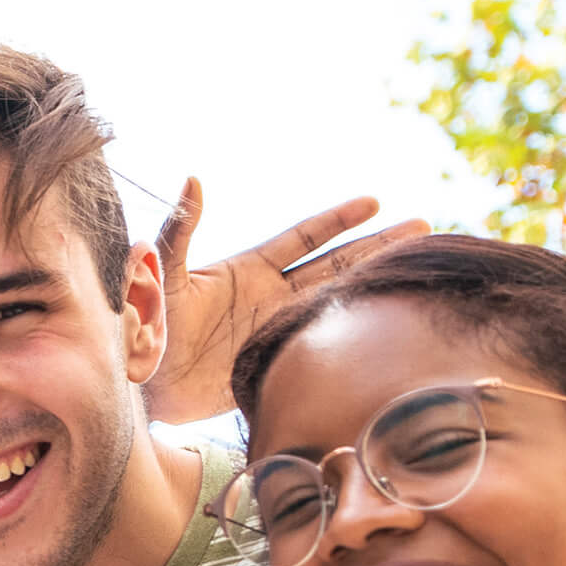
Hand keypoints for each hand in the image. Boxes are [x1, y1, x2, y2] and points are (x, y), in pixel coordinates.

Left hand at [144, 180, 431, 424]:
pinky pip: (320, 348)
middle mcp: (270, 297)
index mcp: (249, 271)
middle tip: (425, 227)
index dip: (338, 219)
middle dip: (378, 246)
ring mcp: (276, 330)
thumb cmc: (145, 326)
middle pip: (336, 264)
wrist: (140, 386)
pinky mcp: (276, 365)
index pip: (305, 237)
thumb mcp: (165, 276)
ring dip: (374, 286)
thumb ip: (180, 231)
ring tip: (418, 268)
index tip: (376, 201)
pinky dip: (352, 339)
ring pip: (337, 300)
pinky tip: (385, 332)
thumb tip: (193, 180)